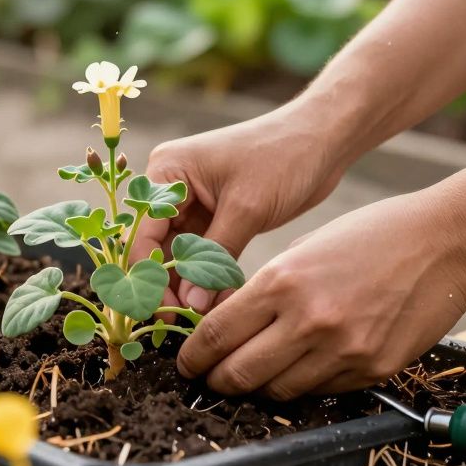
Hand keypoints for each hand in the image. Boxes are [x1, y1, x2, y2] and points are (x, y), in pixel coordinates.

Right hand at [135, 102, 349, 311]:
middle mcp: (172, 187)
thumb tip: (190, 306)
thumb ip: (214, 257)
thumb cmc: (283, 157)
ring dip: (188, 286)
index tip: (158, 311)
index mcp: (168, 172)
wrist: (322, 139)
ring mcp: (194, 203)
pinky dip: (208, 278)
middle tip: (178, 325)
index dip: (147, 273)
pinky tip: (217, 306)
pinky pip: (203, 254)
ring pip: (180, 255)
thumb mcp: (246, 208)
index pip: (143, 232)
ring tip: (197, 322)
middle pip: (157, 246)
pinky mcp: (216, 217)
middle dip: (168, 285)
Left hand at [176, 190, 465, 398]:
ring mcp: (343, 350)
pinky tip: (300, 366)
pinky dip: (302, 384)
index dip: (193, 354)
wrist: (444, 242)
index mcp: (284, 281)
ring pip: (278, 390)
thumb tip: (228, 326)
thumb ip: (266, 291)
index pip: (217, 333)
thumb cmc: (373, 235)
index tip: (187, 359)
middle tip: (210, 376)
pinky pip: (320, 390)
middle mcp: (309, 320)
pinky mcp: (371, 369)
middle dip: (217, 379)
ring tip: (254, 373)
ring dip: (258, 386)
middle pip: (239, 374)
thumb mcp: (304, 251)